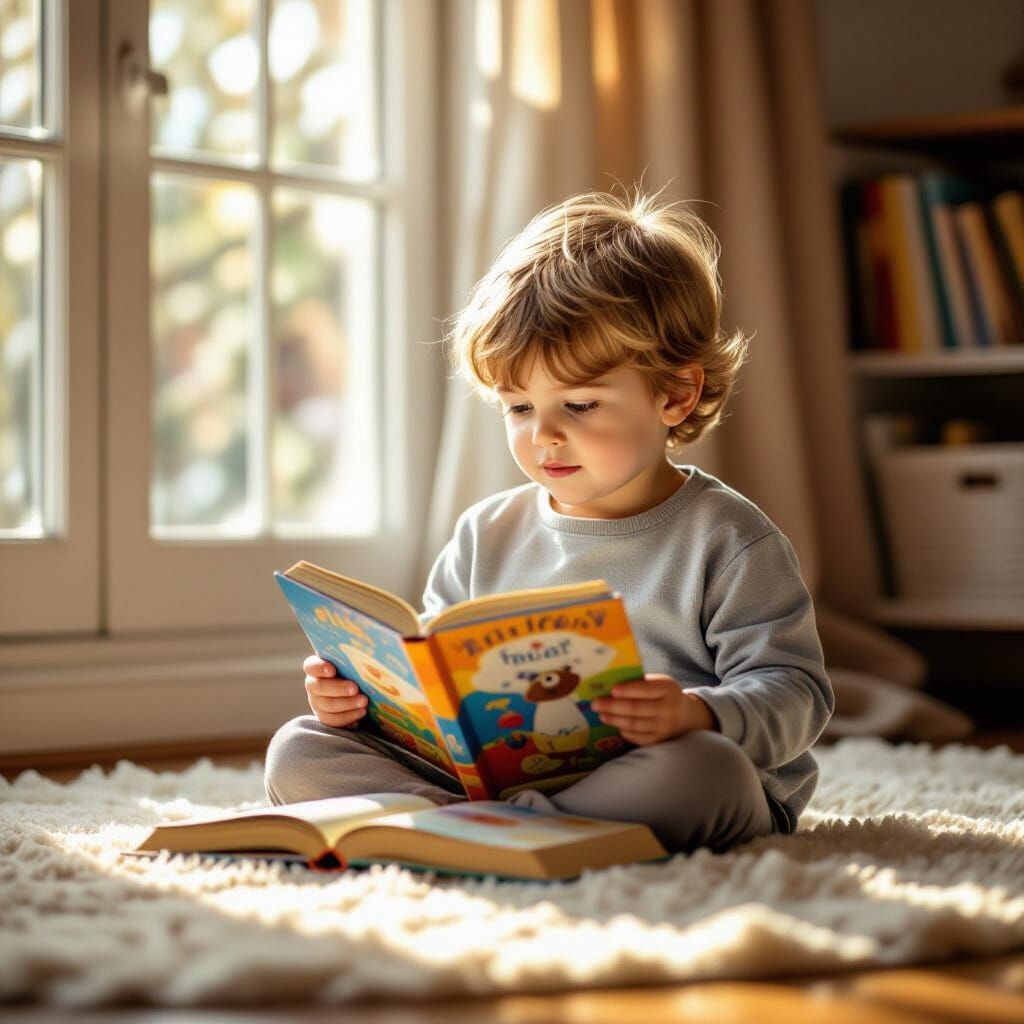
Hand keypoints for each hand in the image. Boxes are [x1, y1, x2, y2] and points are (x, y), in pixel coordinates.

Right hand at [303, 655, 367, 728]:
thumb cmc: (354, 667)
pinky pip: (334, 720)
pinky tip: (362, 712)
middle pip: (319, 687)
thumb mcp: (353, 659)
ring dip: (347, 704)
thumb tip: (372, 645)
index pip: (311, 666)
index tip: (332, 670)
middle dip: (338, 688)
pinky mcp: (325, 717)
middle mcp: (313, 685)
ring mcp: (317, 702)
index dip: (319, 668)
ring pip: (327, 706)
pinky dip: (348, 717)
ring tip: (364, 701)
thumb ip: (356, 654)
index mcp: (316, 667)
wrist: (357, 688)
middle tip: (355, 688)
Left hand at [591, 674, 716, 744]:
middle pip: (636, 708)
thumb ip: (641, 682)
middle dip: (613, 706)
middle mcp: (669, 708)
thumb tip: (609, 683)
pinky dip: (626, 732)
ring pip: (635, 724)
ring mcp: (666, 726)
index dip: (627, 690)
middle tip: (595, 704)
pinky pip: (639, 737)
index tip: (611, 690)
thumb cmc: (665, 695)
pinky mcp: (661, 740)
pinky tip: (616, 726)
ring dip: (615, 720)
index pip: (644, 689)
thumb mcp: (659, 683)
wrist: (688, 716)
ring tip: (601, 715)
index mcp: (667, 688)